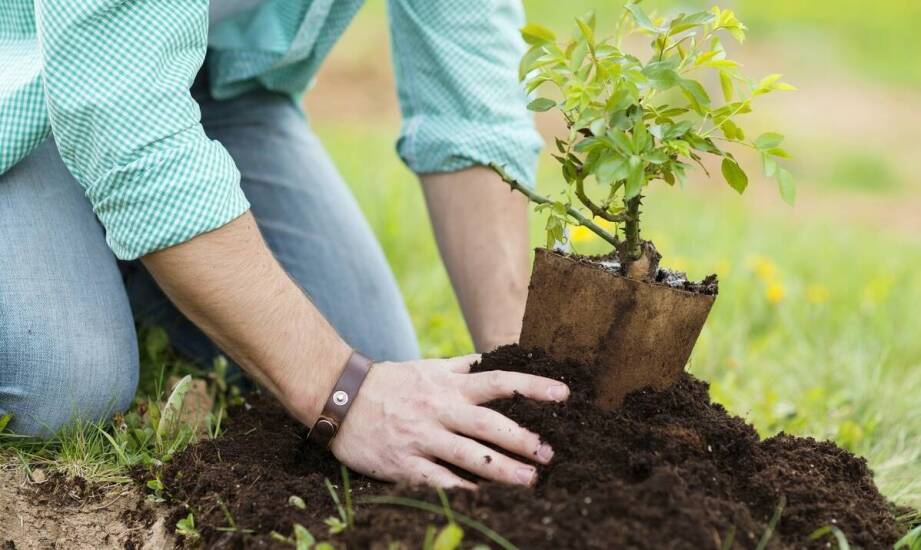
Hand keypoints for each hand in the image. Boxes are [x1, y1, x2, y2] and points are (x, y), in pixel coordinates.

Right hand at [330, 354, 569, 488]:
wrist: (339, 398)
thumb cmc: (391, 383)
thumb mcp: (428, 367)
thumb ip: (463, 366)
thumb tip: (498, 357)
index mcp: (449, 385)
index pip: (499, 381)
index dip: (532, 387)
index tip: (563, 395)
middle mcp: (439, 409)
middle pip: (489, 423)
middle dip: (523, 439)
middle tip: (551, 453)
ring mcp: (421, 437)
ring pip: (468, 455)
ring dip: (503, 470)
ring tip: (531, 481)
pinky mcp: (403, 463)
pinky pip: (438, 480)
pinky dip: (463, 490)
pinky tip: (486, 499)